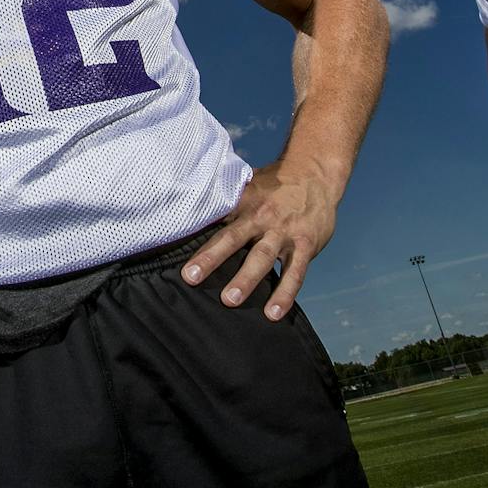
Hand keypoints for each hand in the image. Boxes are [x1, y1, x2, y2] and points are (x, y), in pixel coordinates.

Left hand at [181, 161, 338, 320]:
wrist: (315, 173)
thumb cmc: (274, 186)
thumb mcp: (249, 187)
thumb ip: (227, 206)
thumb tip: (192, 218)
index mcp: (242, 203)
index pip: (214, 221)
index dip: (193, 235)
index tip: (171, 251)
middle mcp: (261, 217)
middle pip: (233, 238)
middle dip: (211, 258)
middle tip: (191, 278)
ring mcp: (283, 232)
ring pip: (262, 257)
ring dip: (246, 278)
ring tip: (229, 300)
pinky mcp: (305, 245)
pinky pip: (295, 273)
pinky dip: (284, 294)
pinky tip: (272, 314)